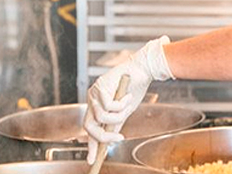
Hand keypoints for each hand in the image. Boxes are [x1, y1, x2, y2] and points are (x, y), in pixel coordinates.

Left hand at [83, 36, 173, 163]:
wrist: (142, 70)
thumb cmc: (134, 88)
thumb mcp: (125, 111)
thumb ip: (116, 124)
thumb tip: (111, 141)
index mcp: (96, 106)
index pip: (90, 129)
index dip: (90, 146)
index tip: (91, 161)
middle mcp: (92, 100)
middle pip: (89, 126)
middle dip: (103, 135)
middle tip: (118, 137)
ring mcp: (94, 93)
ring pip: (102, 117)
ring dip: (119, 115)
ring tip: (129, 104)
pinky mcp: (101, 86)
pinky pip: (110, 106)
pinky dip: (122, 104)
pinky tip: (128, 95)